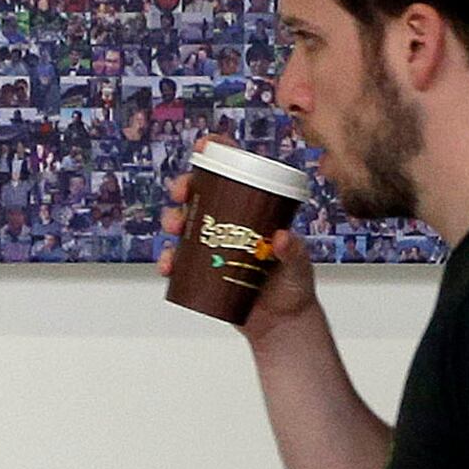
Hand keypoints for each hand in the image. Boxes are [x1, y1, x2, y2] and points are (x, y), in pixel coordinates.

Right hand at [157, 170, 323, 342]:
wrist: (282, 324)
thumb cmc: (295, 287)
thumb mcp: (300, 264)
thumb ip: (294, 252)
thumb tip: (281, 239)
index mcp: (256, 211)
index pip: (238, 174)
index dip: (219, 155)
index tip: (205, 145)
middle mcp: (232, 223)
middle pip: (203, 195)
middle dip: (185, 186)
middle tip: (182, 192)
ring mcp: (215, 246)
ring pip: (185, 223)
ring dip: (172, 218)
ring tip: (174, 226)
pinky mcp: (203, 271)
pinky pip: (179, 260)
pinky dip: (169, 259)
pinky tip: (168, 264)